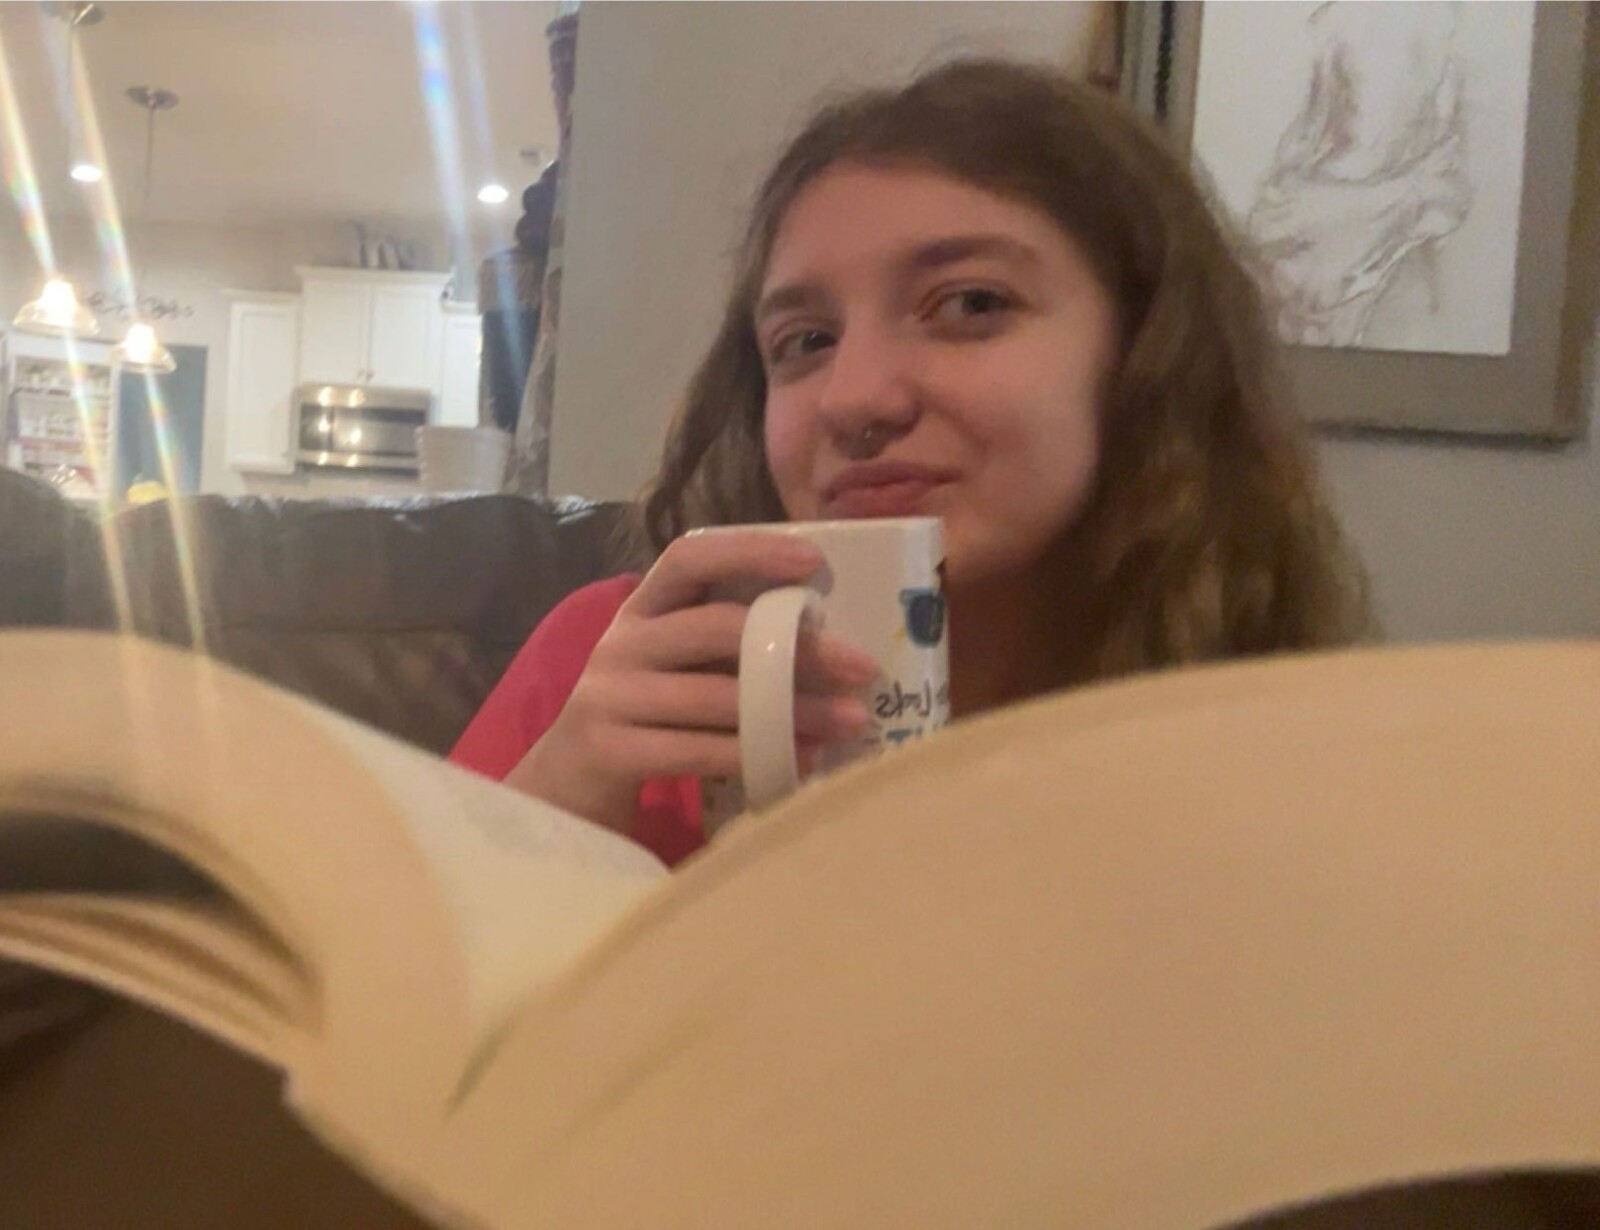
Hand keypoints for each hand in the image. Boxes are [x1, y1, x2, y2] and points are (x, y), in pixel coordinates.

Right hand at [506, 531, 879, 834]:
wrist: (567, 788)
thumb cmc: (644, 718)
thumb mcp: (675, 668)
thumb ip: (727, 647)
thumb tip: (833, 647)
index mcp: (641, 610)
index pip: (688, 557)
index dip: (749, 550)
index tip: (813, 561)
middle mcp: (621, 642)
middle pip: (714, 628)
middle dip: (796, 646)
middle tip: (860, 666)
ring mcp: (609, 696)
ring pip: (714, 696)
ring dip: (791, 709)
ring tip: (850, 721)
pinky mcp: (608, 750)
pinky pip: (696, 750)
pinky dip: (756, 754)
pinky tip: (802, 759)